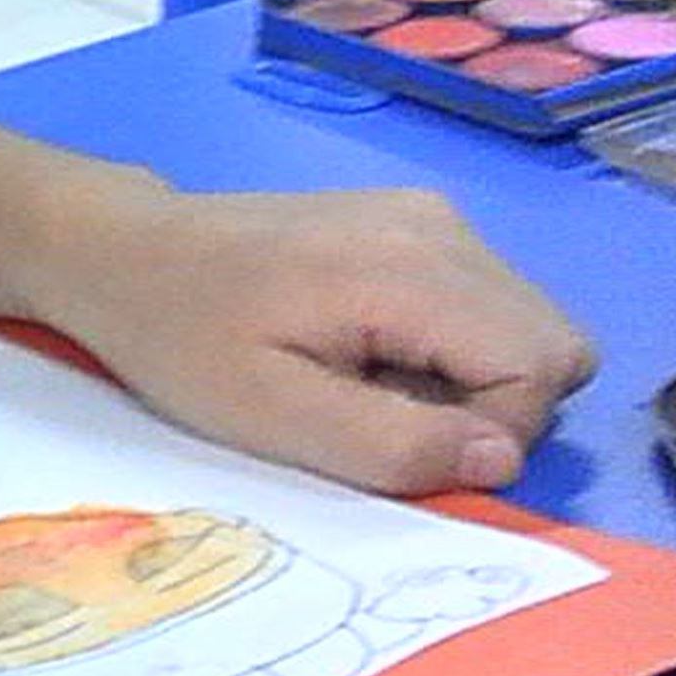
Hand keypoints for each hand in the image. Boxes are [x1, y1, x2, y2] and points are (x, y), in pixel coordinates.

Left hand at [43, 180, 596, 495]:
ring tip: (362, 377)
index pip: (540, 366)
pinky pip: (483, 304)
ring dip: (466, 379)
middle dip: (490, 406)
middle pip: (551, 343)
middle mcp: (440, 228)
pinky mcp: (412, 221)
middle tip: (381, 410)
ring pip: (523, 327)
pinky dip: (445, 345)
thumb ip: (391, 444)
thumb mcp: (270, 417)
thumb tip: (500, 459)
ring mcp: (430, 216)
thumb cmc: (181, 337)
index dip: (487, 431)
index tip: (397, 440)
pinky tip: (360, 345)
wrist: (124, 249)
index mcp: (410, 268)